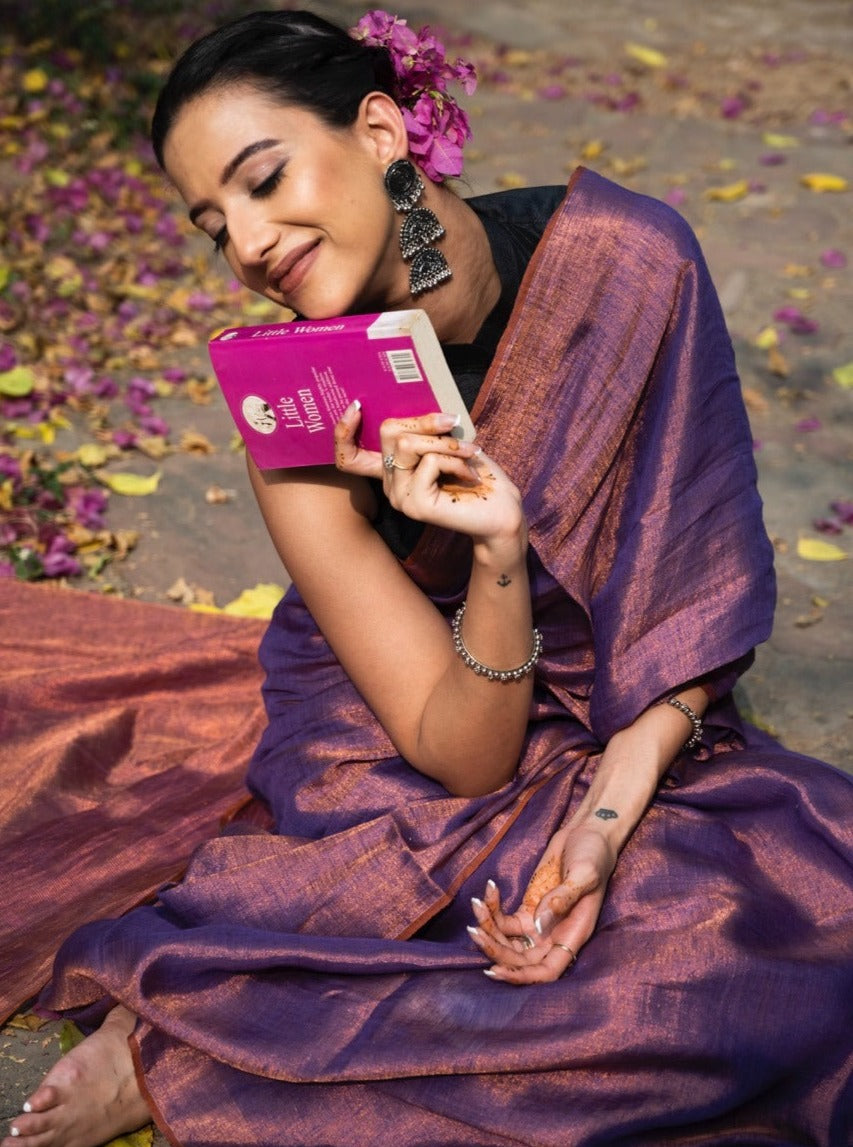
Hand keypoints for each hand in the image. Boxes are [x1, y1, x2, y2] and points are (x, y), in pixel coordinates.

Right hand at [334, 404, 523, 542]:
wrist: (502, 511)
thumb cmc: (477, 473)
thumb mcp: (446, 442)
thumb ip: (422, 431)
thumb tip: (409, 399)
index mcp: (392, 470)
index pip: (349, 457)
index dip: (343, 431)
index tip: (356, 406)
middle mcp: (389, 485)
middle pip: (389, 432)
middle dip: (427, 423)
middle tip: (455, 428)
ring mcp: (399, 497)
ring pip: (408, 445)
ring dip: (446, 443)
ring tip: (469, 454)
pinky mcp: (416, 504)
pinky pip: (429, 462)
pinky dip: (455, 460)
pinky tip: (469, 475)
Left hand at [467, 822, 616, 983]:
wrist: (588, 833)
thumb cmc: (594, 855)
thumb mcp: (584, 873)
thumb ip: (564, 897)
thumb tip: (540, 924)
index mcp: (573, 936)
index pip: (546, 972)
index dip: (522, 976)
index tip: (497, 969)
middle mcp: (554, 936)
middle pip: (520, 960)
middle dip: (496, 950)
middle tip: (475, 932)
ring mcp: (539, 923)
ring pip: (508, 942)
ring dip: (489, 929)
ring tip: (475, 905)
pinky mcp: (527, 908)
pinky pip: (504, 920)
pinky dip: (492, 909)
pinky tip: (488, 890)